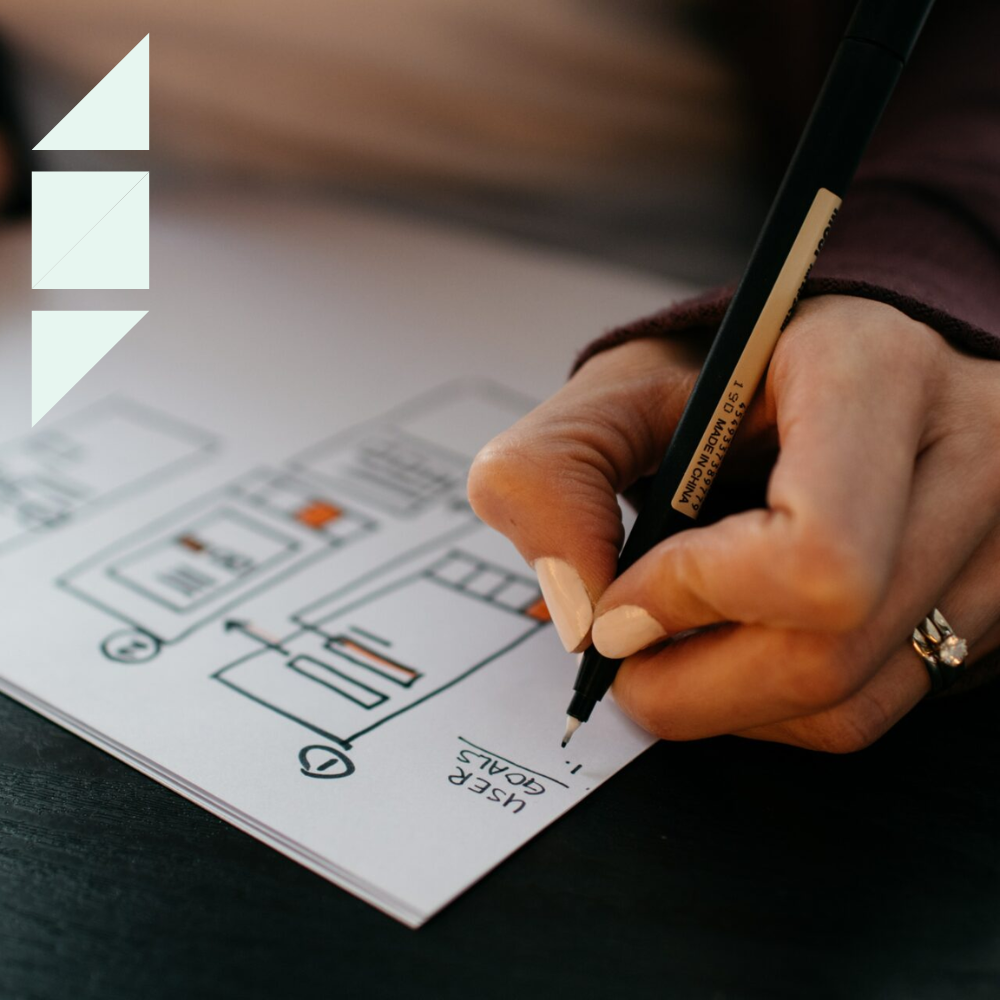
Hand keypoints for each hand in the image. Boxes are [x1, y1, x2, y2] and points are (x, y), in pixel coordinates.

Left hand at [468, 295, 999, 751]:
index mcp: (874, 372)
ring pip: (849, 702)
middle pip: (829, 653)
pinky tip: (732, 649)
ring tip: (667, 643)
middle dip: (686, 681)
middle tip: (620, 646)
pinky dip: (771, 706)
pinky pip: (870, 709)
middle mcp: (967, 456)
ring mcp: (992, 541)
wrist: (824, 377)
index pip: (817, 552)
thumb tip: (576, 614)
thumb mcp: (616, 389)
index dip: (694, 597)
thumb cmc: (722, 380)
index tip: (622, 595)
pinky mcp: (983, 604)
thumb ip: (551, 473)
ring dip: (720, 702)